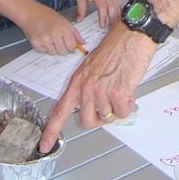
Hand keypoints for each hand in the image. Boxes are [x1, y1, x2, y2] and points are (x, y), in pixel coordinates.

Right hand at [19, 0, 84, 54]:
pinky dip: (45, 48)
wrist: (30, 13)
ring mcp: (44, 40)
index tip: (70, 45)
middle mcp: (54, 34)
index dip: (72, 47)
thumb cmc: (47, 15)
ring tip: (50, 38)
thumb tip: (82, 42)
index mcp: (63, 28)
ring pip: (54, 53)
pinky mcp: (36, 44)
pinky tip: (43, 39)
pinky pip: (44, 52)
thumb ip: (74, 33)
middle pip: (63, 51)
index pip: (72, 46)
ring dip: (53, 48)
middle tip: (58, 40)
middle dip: (63, 48)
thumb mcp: (64, 21)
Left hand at [40, 24, 155, 152]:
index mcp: (78, 80)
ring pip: (108, 116)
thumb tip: (96, 107)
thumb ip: (90, 87)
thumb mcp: (94, 66)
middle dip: (100, 119)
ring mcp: (101, 90)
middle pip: (87, 121)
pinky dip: (128, 104)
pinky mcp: (117, 92)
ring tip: (122, 87)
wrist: (133, 34)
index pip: (61, 110)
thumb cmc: (117, 46)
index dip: (51, 130)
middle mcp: (86, 87)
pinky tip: (129, 87)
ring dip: (118, 106)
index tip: (45, 145)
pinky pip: (123, 112)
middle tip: (109, 107)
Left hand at [73, 0, 120, 27]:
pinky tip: (120, 15)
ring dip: (118, 16)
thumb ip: (80, 8)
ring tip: (117, 26)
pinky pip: (118, 2)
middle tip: (112, 30)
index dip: (103, 17)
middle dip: (113, 20)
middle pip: (113, 8)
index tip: (102, 25)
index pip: (103, 8)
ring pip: (117, 6)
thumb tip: (79, 20)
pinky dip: (120, 9)